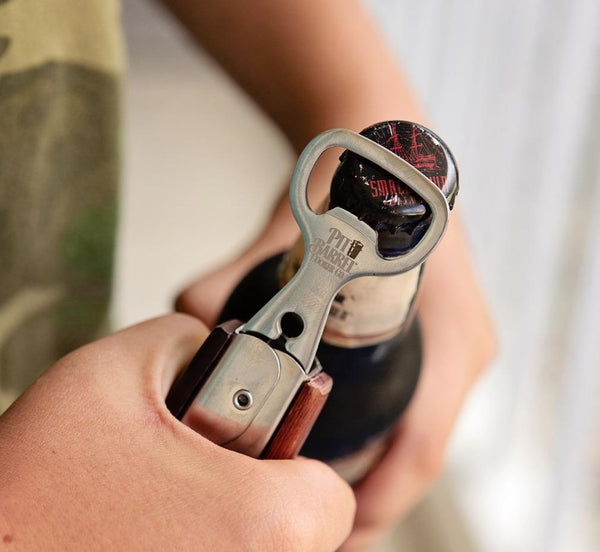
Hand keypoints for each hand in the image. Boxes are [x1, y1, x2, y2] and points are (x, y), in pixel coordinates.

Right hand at [0, 314, 354, 551]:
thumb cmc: (32, 488)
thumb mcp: (108, 372)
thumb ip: (180, 336)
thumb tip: (206, 341)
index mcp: (263, 525)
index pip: (331, 494)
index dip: (293, 457)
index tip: (257, 446)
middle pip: (299, 532)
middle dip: (257, 490)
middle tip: (203, 471)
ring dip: (228, 523)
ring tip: (169, 500)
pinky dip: (199, 544)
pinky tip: (152, 528)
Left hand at [177, 211, 493, 551]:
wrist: (385, 157)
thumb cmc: (354, 187)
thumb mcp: (295, 232)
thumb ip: (230, 277)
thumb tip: (184, 316)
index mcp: (448, 333)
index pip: (420, 447)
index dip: (374, 500)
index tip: (329, 529)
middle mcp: (458, 348)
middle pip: (413, 449)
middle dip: (362, 493)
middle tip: (305, 516)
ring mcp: (449, 345)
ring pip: (411, 429)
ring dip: (367, 464)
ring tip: (310, 485)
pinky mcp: (432, 339)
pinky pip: (408, 402)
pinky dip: (372, 429)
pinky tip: (332, 435)